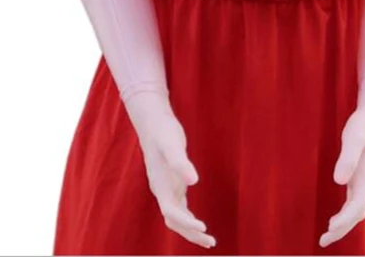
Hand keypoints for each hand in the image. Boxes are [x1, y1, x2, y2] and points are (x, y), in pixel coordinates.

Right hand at [124, 92, 216, 249]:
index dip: (186, 223)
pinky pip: (179, 207)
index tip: (203, 228)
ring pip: (176, 216)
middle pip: (174, 221)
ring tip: (208, 239)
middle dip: (190, 234)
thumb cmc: (163, 132)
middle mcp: (161, 191)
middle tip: (211, 242)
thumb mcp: (172, 145)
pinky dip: (188, 217)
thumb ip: (180, 162)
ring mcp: (166, 188)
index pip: (171, 213)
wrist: (153, 122)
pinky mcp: (172, 182)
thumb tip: (194, 181)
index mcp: (159, 186)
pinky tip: (198, 222)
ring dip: (190, 229)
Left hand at [319, 95, 364, 248]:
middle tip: (323, 241)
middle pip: (357, 214)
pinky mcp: (361, 175)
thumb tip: (339, 181)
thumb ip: (348, 158)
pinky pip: (355, 202)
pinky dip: (346, 213)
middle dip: (342, 229)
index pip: (356, 207)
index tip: (329, 229)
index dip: (343, 221)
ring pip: (356, 210)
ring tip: (328, 234)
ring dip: (344, 224)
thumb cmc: (363, 125)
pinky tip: (337, 216)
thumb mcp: (354, 138)